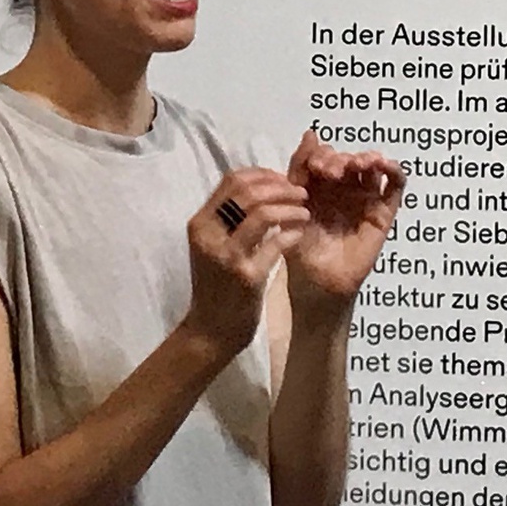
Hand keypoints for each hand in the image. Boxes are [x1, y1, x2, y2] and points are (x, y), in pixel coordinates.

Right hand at [181, 168, 309, 358]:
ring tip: (306, 213)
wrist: (211, 330)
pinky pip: (276, 244)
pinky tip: (301, 234)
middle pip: (248, 191)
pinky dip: (292, 233)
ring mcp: (226, 255)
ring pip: (262, 213)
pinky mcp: (246, 276)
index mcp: (200, 223)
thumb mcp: (215, 245)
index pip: (232, 179)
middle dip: (280, 187)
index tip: (284, 180)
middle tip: (302, 193)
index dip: (263, 174)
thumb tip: (264, 186)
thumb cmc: (217, 285)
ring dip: (290, 208)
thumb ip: (231, 218)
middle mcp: (209, 234)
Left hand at [283, 129, 404, 317]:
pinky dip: (394, 171)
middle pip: (348, 158)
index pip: (325, 155)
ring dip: (366, 158)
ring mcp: (365, 198)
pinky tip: (384, 166)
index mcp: (319, 184)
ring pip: (372, 167)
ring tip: (358, 165)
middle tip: (332, 172)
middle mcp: (343, 187)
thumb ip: (300, 167)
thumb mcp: (294, 201)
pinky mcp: (383, 212)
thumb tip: (311, 132)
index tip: (317, 168)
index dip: (322, 155)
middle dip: (340, 159)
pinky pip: (395, 187)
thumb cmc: (300, 244)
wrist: (316, 280)